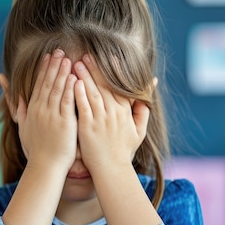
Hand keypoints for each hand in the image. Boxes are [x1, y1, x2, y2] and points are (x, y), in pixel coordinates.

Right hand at [16, 49, 77, 171]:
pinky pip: (67, 102)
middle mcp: (40, 110)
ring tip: (67, 58)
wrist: (45, 166)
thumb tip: (17, 97)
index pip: (38, 85)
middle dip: (53, 66)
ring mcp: (51, 115)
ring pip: (57, 89)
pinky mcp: (63, 122)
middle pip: (47, 83)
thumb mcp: (24, 128)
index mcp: (32, 110)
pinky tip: (74, 77)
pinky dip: (70, 88)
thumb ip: (20, 110)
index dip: (44, 70)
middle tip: (59, 50)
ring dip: (62, 72)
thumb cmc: (36, 150)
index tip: (48, 57)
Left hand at [73, 54, 149, 173]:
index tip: (108, 58)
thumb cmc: (123, 151)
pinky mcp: (88, 127)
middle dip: (95, 69)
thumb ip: (143, 111)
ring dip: (85, 77)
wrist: (111, 169)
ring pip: (93, 93)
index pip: (119, 87)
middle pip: (104, 86)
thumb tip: (151, 92)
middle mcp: (113, 113)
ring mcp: (100, 119)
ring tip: (78, 63)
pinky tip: (73, 82)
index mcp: (124, 112)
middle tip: (87, 55)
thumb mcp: (139, 131)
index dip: (113, 72)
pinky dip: (79, 93)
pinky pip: (83, 106)